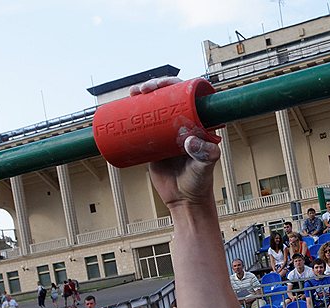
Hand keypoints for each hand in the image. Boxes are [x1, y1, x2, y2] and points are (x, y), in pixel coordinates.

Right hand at [136, 78, 221, 210]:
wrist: (184, 200)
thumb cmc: (199, 183)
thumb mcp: (204, 167)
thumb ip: (204, 155)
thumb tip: (190, 140)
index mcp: (201, 124)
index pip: (190, 97)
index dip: (176, 85)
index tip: (163, 84)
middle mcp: (185, 124)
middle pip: (170, 98)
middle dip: (156, 86)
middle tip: (143, 89)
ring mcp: (169, 133)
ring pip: (156, 108)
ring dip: (144, 95)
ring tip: (133, 93)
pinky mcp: (155, 143)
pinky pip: (144, 123)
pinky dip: (135, 112)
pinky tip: (126, 103)